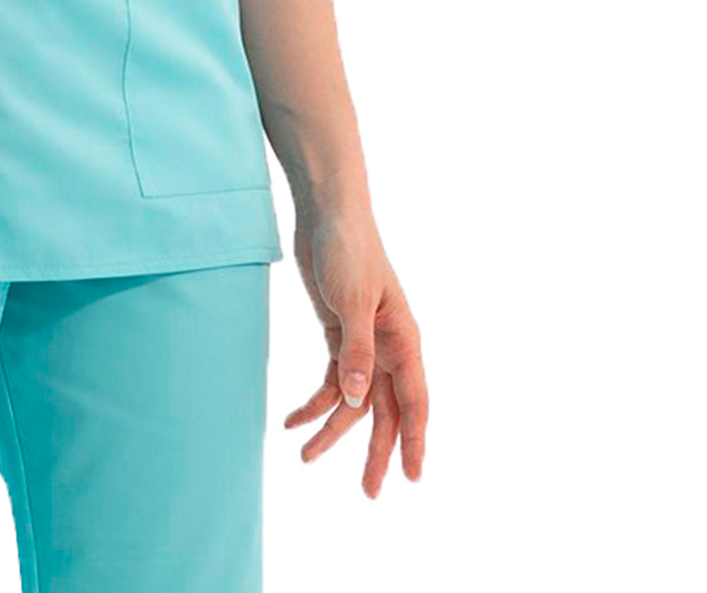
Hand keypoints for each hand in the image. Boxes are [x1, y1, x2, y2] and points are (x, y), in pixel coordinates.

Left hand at [282, 202, 427, 495]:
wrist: (327, 214)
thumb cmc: (349, 249)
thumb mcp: (352, 300)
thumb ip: (357, 350)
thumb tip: (355, 400)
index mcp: (404, 340)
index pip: (414, 401)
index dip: (415, 441)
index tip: (413, 477)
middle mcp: (388, 348)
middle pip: (385, 411)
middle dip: (376, 452)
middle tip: (369, 493)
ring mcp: (363, 344)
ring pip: (354, 401)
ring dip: (333, 430)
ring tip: (306, 459)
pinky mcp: (338, 336)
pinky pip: (330, 381)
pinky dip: (313, 402)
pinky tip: (292, 420)